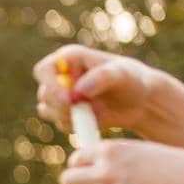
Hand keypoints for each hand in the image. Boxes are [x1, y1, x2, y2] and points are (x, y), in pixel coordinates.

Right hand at [33, 45, 166, 137]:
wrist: (139, 101)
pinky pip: (59, 123)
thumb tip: (78, 90)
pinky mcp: (63, 113)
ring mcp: (59, 95)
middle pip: (44, 94)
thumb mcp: (122, 74)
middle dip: (62, 105)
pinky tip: (94, 118)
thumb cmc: (132, 80)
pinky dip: (75, 124)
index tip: (69, 99)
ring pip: (48, 110)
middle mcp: (59, 75)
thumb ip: (102, 77)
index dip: (50, 84)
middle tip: (86, 110)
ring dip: (69, 115)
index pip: (44, 69)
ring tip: (95, 111)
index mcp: (69, 58)